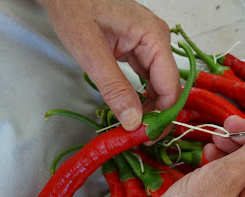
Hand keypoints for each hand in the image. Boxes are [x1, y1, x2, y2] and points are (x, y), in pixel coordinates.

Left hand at [39, 0, 180, 130]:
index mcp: (154, 37)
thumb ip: (114, 87)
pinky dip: (141, 96)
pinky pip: (147, 78)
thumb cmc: (74, 8)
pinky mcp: (140, 50)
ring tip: (134, 126)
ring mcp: (150, 45)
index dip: (162, 115)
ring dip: (148, 107)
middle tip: (139, 136)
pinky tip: (132, 108)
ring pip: (158, 85)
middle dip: (156, 114)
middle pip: (167, 87)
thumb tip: (134, 122)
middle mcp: (158, 41)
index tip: (147, 137)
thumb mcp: (91, 51)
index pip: (170, 86)